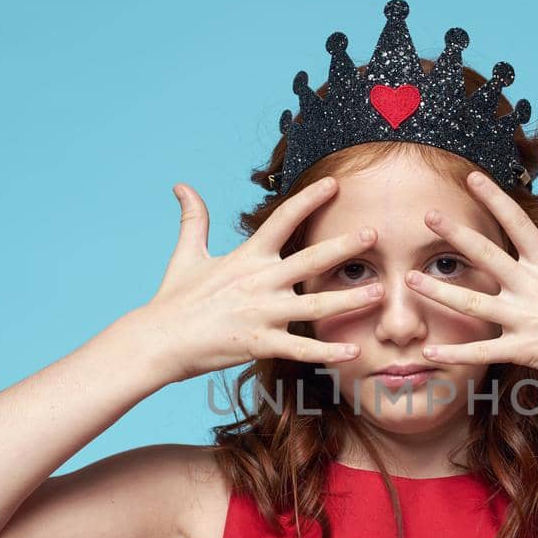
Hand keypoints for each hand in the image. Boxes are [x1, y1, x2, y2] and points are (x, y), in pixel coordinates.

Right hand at [125, 176, 384, 385]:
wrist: (159, 339)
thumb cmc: (174, 299)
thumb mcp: (186, 254)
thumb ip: (193, 219)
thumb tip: (181, 186)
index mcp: (247, 257)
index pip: (283, 220)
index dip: (308, 199)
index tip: (334, 184)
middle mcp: (260, 281)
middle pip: (309, 259)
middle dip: (344, 246)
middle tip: (374, 235)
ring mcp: (262, 313)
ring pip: (314, 305)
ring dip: (348, 300)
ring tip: (378, 293)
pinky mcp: (260, 343)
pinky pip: (300, 349)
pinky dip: (326, 353)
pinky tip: (352, 353)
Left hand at [407, 171, 537, 389]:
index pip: (516, 222)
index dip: (493, 198)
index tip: (470, 178)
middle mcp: (532, 287)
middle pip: (486, 255)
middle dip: (455, 234)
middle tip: (427, 216)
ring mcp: (526, 319)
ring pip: (473, 303)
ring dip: (439, 292)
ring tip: (409, 279)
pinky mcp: (524, 349)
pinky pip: (482, 352)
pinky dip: (455, 353)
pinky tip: (429, 351)